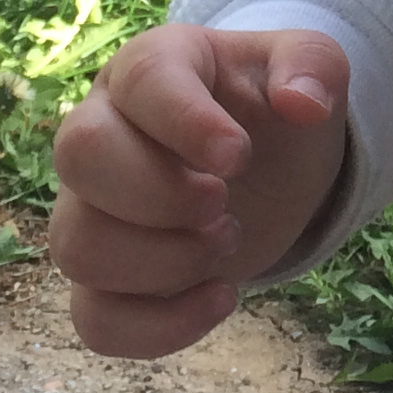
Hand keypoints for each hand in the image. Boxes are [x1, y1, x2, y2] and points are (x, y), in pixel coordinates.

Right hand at [48, 25, 351, 359]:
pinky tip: (221, 298)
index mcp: (151, 68)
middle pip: (79, 156)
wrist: (267, 163)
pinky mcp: (106, 276)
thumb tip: (304, 103)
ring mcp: (90, 209)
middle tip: (224, 204)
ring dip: (163, 261)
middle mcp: (101, 131)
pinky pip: (94, 319)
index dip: (187, 122)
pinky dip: (158, 327)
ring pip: (76, 246)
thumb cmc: (273, 106)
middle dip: (162, 193)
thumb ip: (315, 65)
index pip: (141, 80)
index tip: (240, 157)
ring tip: (228, 241)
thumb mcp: (310, 67)